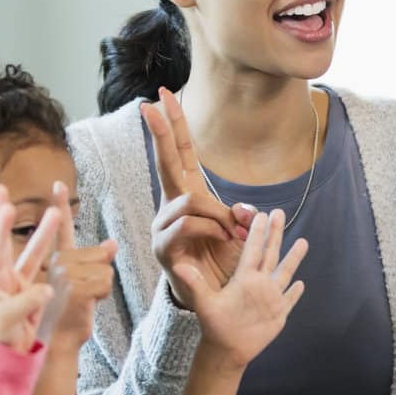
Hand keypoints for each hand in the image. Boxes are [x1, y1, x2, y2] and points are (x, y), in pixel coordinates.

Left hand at [0, 185, 60, 349]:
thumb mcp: (4, 322)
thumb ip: (24, 304)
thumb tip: (47, 289)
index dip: (0, 228)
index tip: (4, 206)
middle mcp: (2, 277)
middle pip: (4, 240)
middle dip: (4, 215)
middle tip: (1, 188)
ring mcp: (17, 284)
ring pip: (33, 252)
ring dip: (44, 233)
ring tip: (56, 212)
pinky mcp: (31, 294)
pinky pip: (46, 271)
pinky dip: (57, 259)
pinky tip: (70, 248)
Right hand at [39, 182, 117, 348]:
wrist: (58, 341)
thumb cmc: (69, 314)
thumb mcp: (83, 285)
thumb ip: (94, 261)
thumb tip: (112, 243)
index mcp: (57, 259)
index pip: (61, 229)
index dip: (60, 205)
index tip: (58, 183)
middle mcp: (58, 262)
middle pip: (101, 255)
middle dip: (100, 277)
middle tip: (81, 296)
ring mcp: (65, 273)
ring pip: (106, 269)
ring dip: (102, 289)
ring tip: (82, 302)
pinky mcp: (75, 286)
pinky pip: (106, 282)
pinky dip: (102, 297)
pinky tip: (86, 306)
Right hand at [142, 87, 254, 310]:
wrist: (218, 299)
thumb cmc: (226, 261)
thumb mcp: (241, 233)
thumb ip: (241, 216)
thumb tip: (245, 211)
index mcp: (189, 194)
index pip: (180, 153)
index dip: (173, 125)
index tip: (161, 96)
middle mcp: (171, 206)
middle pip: (166, 161)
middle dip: (161, 132)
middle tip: (150, 103)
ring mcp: (164, 225)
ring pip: (191, 201)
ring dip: (219, 216)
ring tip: (233, 234)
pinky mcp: (163, 246)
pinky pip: (189, 225)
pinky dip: (213, 230)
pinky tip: (224, 239)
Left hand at [186, 207, 309, 370]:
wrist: (225, 349)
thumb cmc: (214, 325)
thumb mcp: (205, 302)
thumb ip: (195, 283)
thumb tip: (177, 265)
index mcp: (243, 278)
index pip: (252, 250)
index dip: (256, 232)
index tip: (259, 213)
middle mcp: (258, 283)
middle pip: (270, 253)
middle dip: (275, 233)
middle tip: (279, 212)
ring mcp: (270, 297)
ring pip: (285, 273)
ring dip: (294, 258)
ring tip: (303, 241)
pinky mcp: (278, 313)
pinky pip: (289, 299)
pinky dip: (296, 292)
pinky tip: (302, 283)